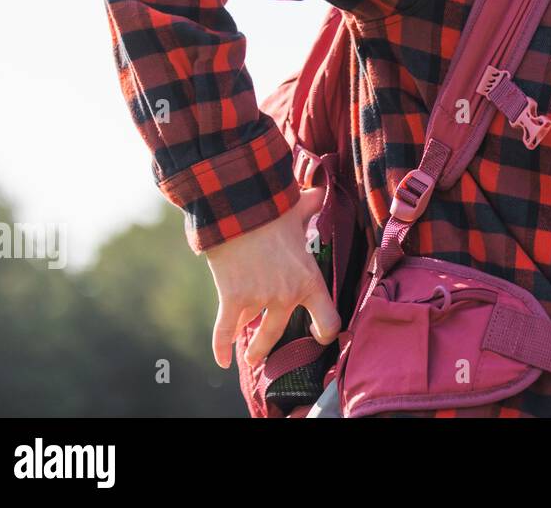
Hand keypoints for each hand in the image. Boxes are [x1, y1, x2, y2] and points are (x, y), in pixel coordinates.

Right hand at [205, 184, 341, 369]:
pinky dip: (221, 346)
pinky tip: (222, 360)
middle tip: (267, 355)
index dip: (326, 331)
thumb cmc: (274, 209)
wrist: (242, 209)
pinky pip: (225, 330)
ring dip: (251, 346)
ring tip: (250, 356)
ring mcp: (260, 299)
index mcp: (309, 279)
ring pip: (255, 333)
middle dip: (271, 347)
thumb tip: (319, 190)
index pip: (329, 319)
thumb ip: (312, 206)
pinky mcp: (233, 298)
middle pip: (281, 333)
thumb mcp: (301, 209)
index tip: (319, 336)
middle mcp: (287, 296)